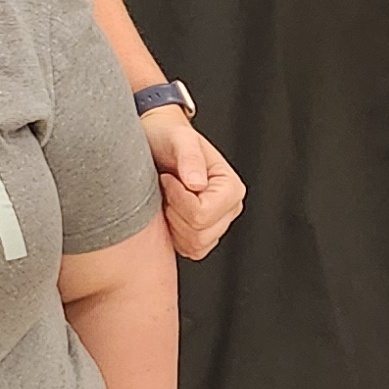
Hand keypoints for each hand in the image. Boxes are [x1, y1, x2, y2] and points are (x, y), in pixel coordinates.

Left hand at [142, 104, 245, 261]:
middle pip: (199, 235)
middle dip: (174, 212)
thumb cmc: (169, 138)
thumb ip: (189, 158)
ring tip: (168, 197)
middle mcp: (228, 208)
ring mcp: (216, 224)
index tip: (169, 179)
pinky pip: (188, 250)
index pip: (203, 214)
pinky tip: (167, 211)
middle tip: (167, 188)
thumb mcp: (178, 139)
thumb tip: (197, 183)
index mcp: (231, 188)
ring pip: (193, 246)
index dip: (178, 199)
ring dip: (172, 223)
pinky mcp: (200, 235)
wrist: (157, 142)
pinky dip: (171, 235)